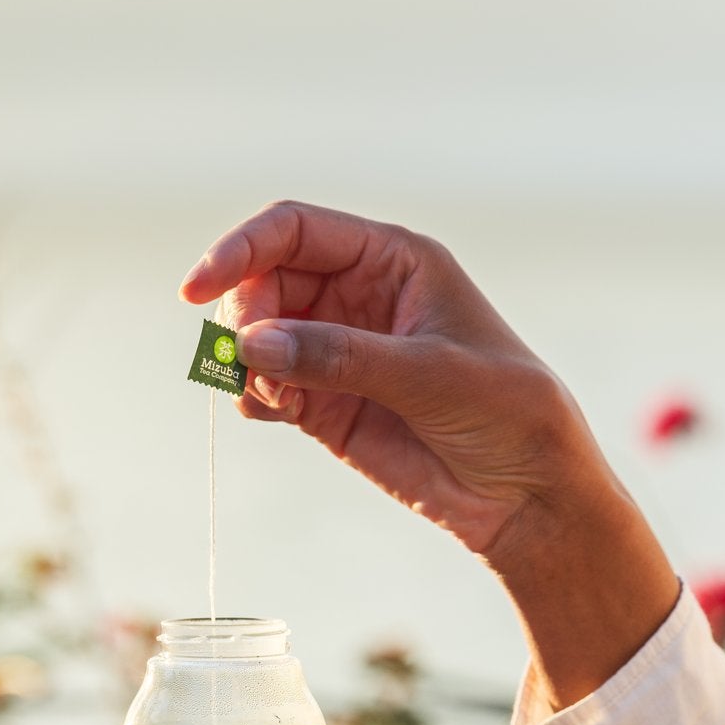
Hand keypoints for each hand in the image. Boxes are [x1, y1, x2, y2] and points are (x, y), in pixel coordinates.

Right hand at [180, 201, 677, 703]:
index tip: (196, 289)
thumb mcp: (430, 374)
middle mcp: (357, 295)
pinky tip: (273, 411)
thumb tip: (251, 342)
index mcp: (392, 259)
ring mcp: (337, 350)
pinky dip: (252, 395)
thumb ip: (340, 356)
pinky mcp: (323, 404)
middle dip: (244, 315)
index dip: (240, 249)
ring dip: (244, 359)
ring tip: (273, 395)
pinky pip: (263, 385)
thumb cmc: (506, 411)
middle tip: (250, 361)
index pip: (295, 230)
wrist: (528, 494)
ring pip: (256, 334)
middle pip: (264, 280)